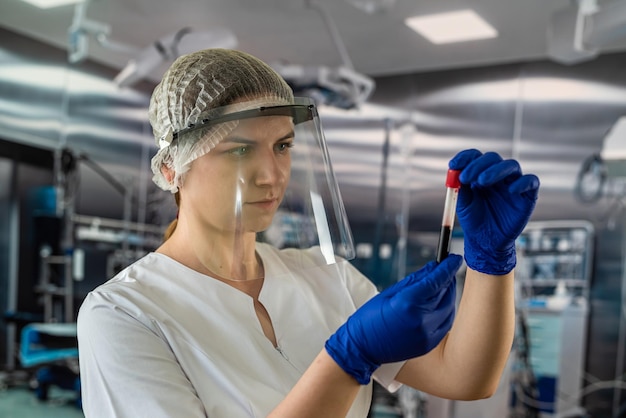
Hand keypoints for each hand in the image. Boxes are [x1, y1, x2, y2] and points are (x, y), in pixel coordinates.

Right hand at [325, 255, 462, 383]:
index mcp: (408, 303)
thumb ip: (414, 280)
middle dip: (447, 280)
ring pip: (449, 308)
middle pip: (445, 293)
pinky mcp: (429, 344)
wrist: (362, 348)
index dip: (448, 267)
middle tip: (445, 270)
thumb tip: (432, 267)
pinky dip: (445, 310)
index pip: (436, 280)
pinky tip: (438, 304)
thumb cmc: (369, 318)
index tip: (454, 259)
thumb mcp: (389, 293)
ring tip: (440, 287)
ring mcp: (427, 334)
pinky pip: (445, 323)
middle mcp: (421, 319)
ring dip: (447, 295)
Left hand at [449, 149, 539, 274]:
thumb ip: (461, 188)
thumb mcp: (463, 204)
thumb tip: (457, 173)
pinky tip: (510, 191)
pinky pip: (531, 181)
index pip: (475, 156)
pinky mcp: (528, 194)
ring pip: (511, 165)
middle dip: (478, 165)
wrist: (486, 241)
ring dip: (496, 170)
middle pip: (492, 158)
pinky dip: (522, 182)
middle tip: (466, 177)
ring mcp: (513, 182)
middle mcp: (498, 175)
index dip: (465, 158)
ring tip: (482, 182)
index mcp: (480, 173)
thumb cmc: (474, 220)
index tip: (453, 166)